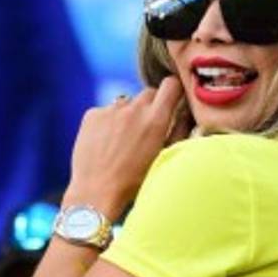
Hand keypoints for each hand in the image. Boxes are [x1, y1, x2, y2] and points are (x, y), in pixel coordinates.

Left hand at [64, 76, 188, 217]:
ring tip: (125, 140)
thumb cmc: (135, 181)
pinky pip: (106, 111)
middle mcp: (133, 109)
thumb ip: (179, 130)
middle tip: (148, 127)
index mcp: (156, 119)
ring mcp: (111, 110)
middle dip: (152, 105)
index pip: (171, 84)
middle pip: (149, 93)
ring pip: (127, 102)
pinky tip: (107, 143)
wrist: (96, 192)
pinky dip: (109, 121)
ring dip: (130, 113)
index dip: (174, 90)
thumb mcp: (165, 157)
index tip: (173, 99)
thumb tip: (185, 112)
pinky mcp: (92, 115)